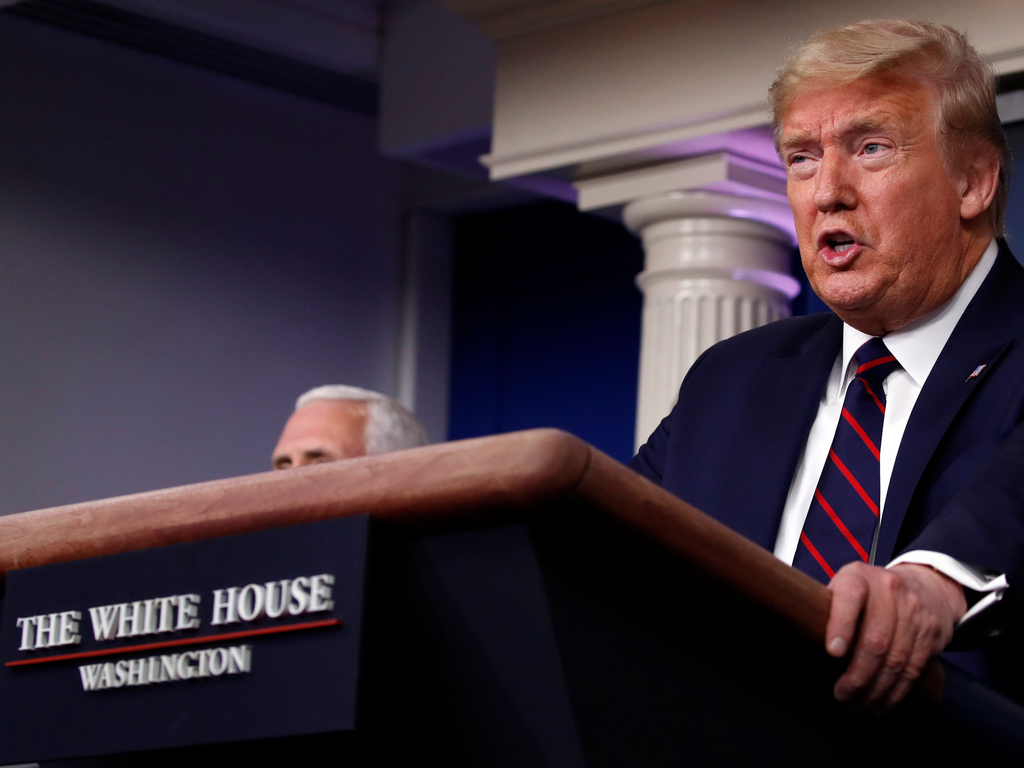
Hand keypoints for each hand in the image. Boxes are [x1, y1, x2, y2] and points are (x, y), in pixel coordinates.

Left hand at [825, 562, 966, 712]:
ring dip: (875, 691)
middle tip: (842, 695)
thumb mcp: (845, 587)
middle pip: (875, 640)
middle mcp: (890, 590)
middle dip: (857, 676)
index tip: (832, 652)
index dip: (840, 625)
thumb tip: (801, 644)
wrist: (925, 585)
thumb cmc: (869, 594)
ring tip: (859, 706)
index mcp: (859, 577)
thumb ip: (828, 608)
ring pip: (896, 661)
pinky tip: (882, 704)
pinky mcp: (932, 633)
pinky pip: (913, 670)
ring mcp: (915, 611)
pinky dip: (895, 693)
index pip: (850, 598)